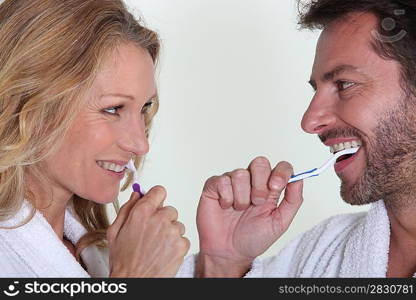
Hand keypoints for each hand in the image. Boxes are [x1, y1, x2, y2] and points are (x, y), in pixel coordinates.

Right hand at [107, 186, 189, 276]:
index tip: (155, 204)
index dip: (156, 198)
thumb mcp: (115, 231)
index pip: (159, 191)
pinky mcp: (181, 245)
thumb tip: (137, 195)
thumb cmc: (123, 260)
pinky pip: (183, 239)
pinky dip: (176, 245)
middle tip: (152, 234)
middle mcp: (159, 219)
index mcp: (142, 212)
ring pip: (177, 225)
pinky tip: (163, 253)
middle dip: (162, 219)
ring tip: (156, 246)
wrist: (134, 281)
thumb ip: (127, 208)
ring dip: (170, 233)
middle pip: (169, 210)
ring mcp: (172, 232)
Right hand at [196, 157, 302, 276]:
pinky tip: (226, 207)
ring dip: (242, 197)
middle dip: (260, 184)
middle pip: (260, 163)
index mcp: (270, 187)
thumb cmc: (254, 238)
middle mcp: (252, 181)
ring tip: (239, 210)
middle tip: (257, 203)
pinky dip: (226, 197)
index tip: (276, 187)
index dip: (281, 172)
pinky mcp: (215, 186)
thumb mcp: (280, 222)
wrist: (230, 253)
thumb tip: (299, 179)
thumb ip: (293, 200)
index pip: (281, 167)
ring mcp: (232, 182)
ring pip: (240, 173)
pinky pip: (222, 181)